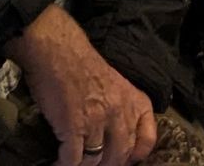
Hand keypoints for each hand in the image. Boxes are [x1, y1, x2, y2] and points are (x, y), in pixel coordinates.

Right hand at [9, 6, 155, 165]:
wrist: (56, 49)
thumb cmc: (82, 62)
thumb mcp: (114, 82)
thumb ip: (121, 106)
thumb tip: (115, 134)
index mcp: (133, 100)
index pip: (147, 138)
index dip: (136, 155)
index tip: (126, 160)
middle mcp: (119, 113)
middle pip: (120, 155)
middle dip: (108, 164)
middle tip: (96, 164)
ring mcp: (97, 121)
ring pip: (96, 161)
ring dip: (85, 165)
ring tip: (75, 162)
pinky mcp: (73, 127)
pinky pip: (73, 159)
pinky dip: (65, 164)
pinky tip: (59, 162)